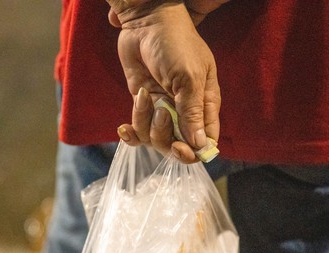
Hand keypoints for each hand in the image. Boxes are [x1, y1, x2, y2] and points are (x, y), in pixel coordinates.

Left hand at [110, 1, 220, 162]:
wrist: (146, 23)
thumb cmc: (175, 44)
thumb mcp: (188, 78)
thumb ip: (193, 113)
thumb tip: (200, 146)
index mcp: (205, 105)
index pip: (205, 141)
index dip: (193, 152)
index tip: (179, 147)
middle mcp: (186, 112)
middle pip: (179, 146)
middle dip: (165, 138)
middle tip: (160, 113)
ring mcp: (164, 110)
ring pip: (155, 140)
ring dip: (146, 123)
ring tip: (145, 96)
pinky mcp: (144, 106)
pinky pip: (139, 131)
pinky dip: (131, 132)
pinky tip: (123, 128)